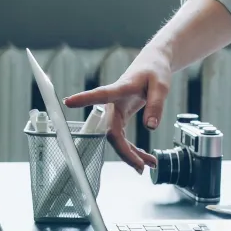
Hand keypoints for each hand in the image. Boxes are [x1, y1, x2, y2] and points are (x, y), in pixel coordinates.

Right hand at [63, 47, 171, 172]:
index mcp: (120, 89)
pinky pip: (124, 138)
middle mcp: (113, 103)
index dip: (85, 99)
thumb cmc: (154, 70)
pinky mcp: (121, 117)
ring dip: (132, 154)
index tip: (68, 101)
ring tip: (150, 164)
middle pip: (112, 132)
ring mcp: (116, 112)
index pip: (100, 95)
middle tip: (139, 166)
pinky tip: (146, 159)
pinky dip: (135, 149)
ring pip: (117, 139)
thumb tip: (150, 127)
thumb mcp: (161, 85)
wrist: (153, 64)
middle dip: (124, 152)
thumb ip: (156, 104)